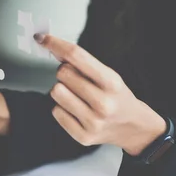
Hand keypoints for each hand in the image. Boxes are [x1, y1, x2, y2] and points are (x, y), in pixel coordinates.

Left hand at [37, 34, 166, 155]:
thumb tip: (52, 47)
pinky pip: (56, 112)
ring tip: (77, 96)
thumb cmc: (117, 96)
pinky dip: (62, 108)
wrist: (133, 127)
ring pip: (56, 92)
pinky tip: (77, 110)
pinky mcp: (83, 136)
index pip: (77, 56)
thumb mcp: (108, 75)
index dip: (55, 44)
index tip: (42, 38)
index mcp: (112, 82)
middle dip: (65, 72)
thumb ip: (83, 63)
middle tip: (77, 80)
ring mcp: (93, 122)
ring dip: (62, 90)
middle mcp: (103, 103)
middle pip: (62, 74)